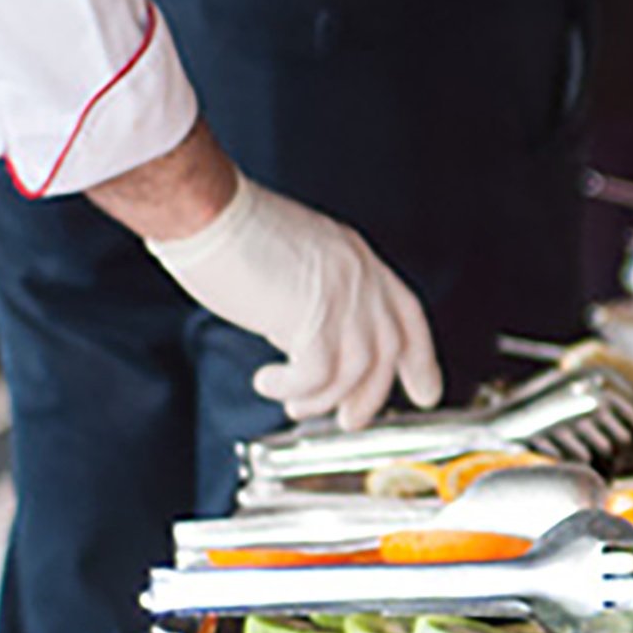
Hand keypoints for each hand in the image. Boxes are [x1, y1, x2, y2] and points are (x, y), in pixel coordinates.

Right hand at [143, 176, 444, 430]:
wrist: (206, 212)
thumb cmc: (234, 232)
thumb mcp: (297, 264)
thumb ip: (319, 299)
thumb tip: (313, 344)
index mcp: (358, 260)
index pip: (408, 315)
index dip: (421, 358)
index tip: (426, 391)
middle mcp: (360, 277)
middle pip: (390, 349)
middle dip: (372, 394)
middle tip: (351, 420)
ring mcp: (342, 295)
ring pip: (355, 370)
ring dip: (323, 398)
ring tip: (295, 404)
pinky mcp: (313, 316)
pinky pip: (317, 374)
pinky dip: (293, 388)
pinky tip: (269, 382)